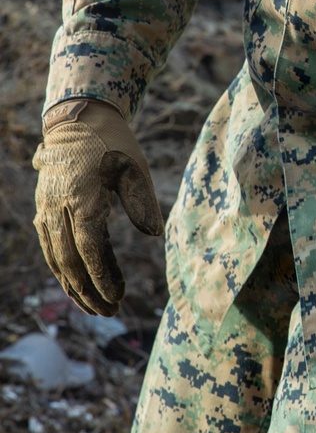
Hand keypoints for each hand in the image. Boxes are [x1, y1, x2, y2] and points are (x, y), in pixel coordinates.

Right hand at [32, 99, 162, 315]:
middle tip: (111, 312)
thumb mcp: (134, 167)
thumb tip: (154, 234)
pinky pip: (50, 248)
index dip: (103, 276)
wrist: (77, 120)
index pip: (90, 248)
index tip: (118, 297)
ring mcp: (47, 211)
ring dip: (74, 286)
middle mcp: (59, 209)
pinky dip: (63, 270)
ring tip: (95, 308)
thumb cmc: (113, 143)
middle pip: (70, 261)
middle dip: (89, 291)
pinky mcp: (45, 211)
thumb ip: (142, 201)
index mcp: (83, 199)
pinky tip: (77, 285)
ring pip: (56, 259)